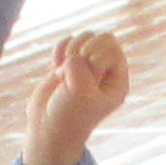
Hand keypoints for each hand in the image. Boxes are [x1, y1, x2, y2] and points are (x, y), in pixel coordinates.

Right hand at [22, 27, 128, 164]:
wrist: (47, 126)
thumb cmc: (69, 116)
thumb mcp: (80, 93)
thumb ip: (80, 66)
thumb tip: (72, 55)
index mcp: (118, 82)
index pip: (112, 49)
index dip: (95, 57)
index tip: (85, 78)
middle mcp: (106, 72)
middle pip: (103, 37)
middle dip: (83, 48)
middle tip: (73, 67)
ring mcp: (88, 67)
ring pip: (85, 37)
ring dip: (71, 49)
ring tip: (62, 70)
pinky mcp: (70, 64)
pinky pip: (68, 41)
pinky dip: (60, 49)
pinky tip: (55, 65)